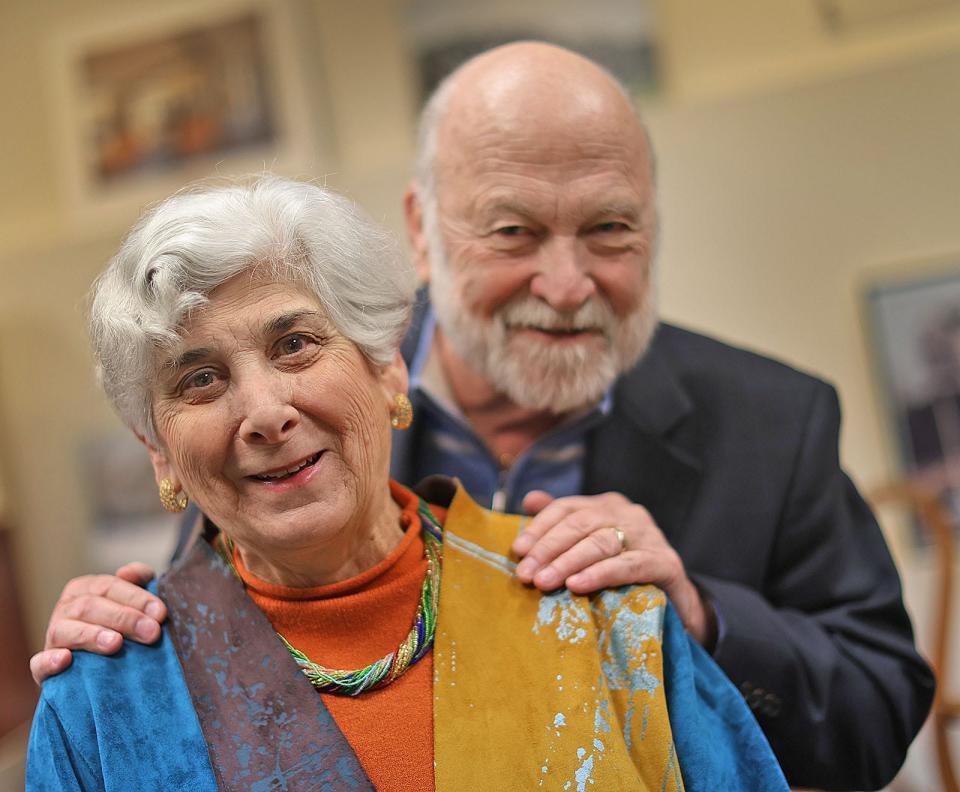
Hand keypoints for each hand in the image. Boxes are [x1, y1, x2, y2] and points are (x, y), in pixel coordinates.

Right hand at [30, 562, 166, 683]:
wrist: (96, 671)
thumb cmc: (120, 627)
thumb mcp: (133, 601)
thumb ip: (138, 581)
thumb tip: (127, 572)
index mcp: (85, 589)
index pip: (109, 586)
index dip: (136, 598)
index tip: (161, 613)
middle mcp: (65, 610)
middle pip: (91, 606)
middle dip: (124, 618)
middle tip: (151, 633)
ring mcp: (53, 638)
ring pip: (65, 631)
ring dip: (91, 635)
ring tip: (116, 644)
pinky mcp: (42, 668)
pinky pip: (39, 663)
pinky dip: (50, 661)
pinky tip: (65, 660)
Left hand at [512, 491, 715, 646]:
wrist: (676, 607)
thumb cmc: (624, 575)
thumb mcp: (590, 548)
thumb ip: (562, 523)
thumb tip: (529, 500)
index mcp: (607, 506)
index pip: (567, 508)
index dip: (539, 528)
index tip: (517, 550)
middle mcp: (629, 514)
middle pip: (581, 524)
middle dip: (548, 548)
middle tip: (525, 574)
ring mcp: (650, 536)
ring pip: (601, 542)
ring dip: (568, 563)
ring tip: (544, 582)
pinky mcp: (666, 563)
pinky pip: (629, 565)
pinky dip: (601, 574)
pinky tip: (577, 585)